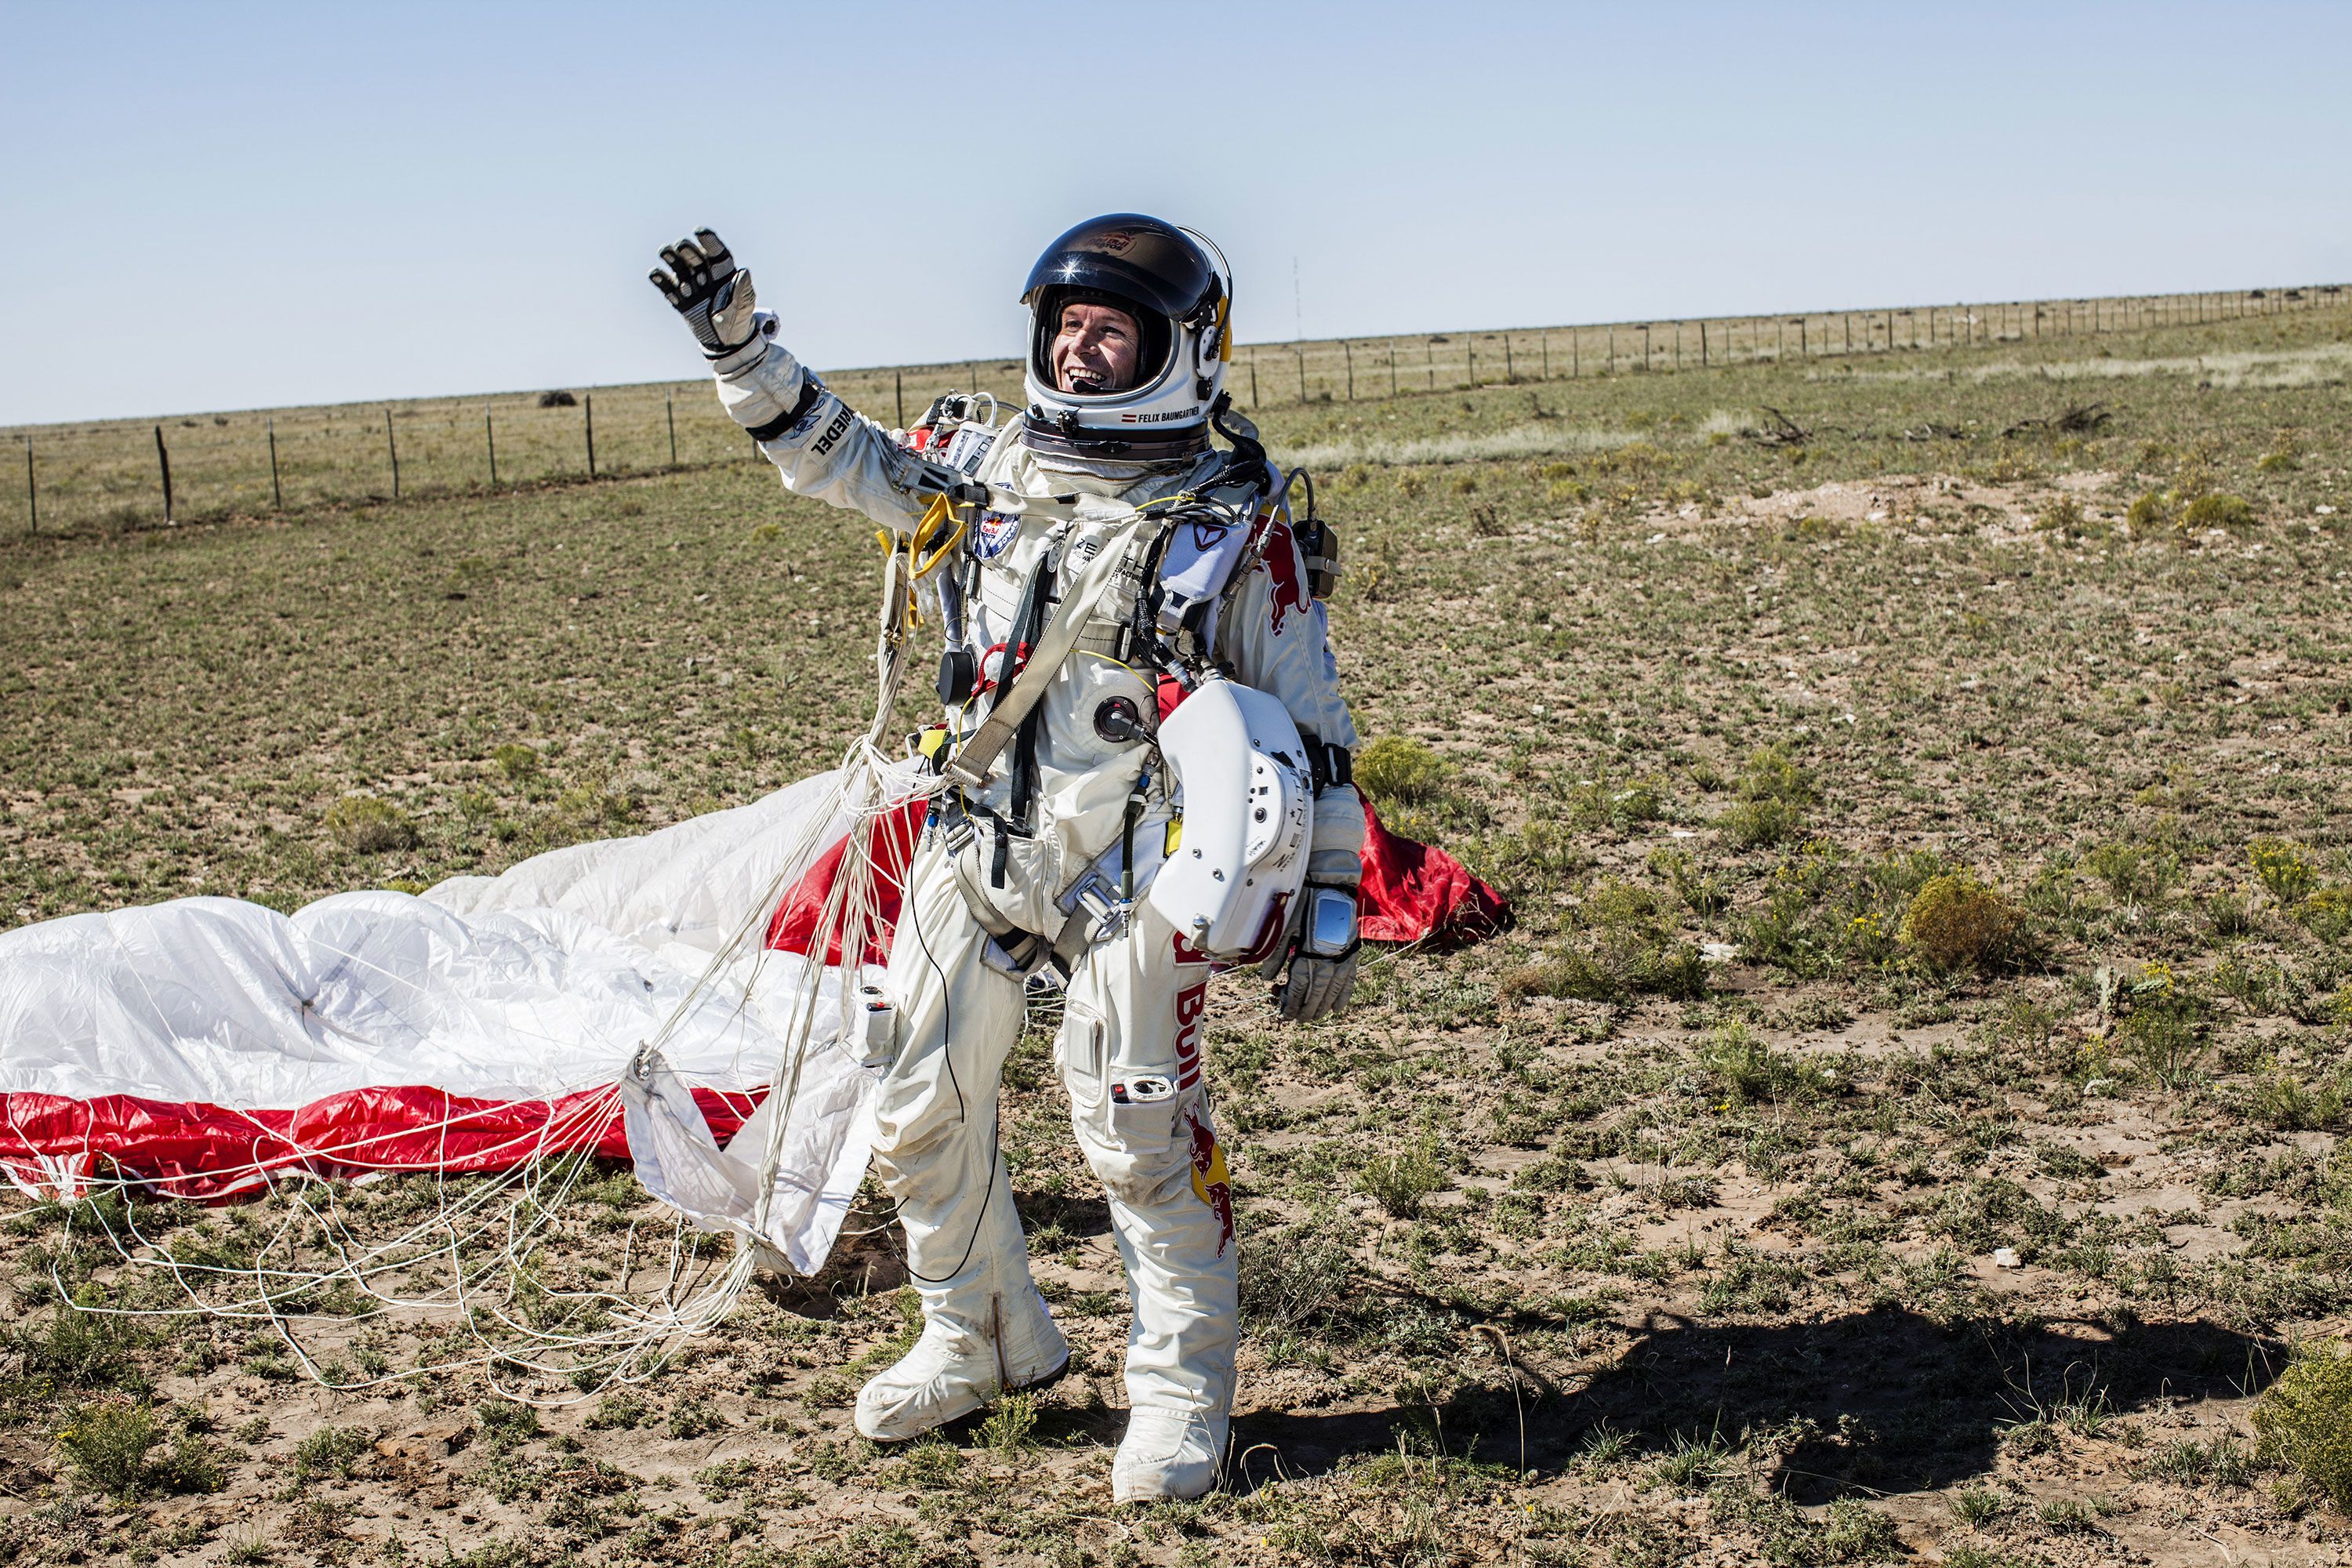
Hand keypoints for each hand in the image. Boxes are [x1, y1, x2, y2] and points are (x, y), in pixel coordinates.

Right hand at [648, 228, 761, 358]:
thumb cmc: (739, 321)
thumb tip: (744, 272)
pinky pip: (668, 288)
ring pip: (679, 268)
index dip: (709, 242)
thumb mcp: (744, 307)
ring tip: (665, 251)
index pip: (717, 254)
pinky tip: (654, 273)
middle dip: (688, 250)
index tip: (700, 231)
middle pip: (695, 258)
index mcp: (724, 274)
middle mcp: (706, 277)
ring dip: (671, 259)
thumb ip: (743, 291)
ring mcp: (691, 287)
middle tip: (682, 245)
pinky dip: (660, 280)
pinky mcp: (680, 300)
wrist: (726, 342)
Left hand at [1264, 883, 1360, 1022]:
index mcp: (1306, 955)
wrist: (1330, 886)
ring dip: (1321, 1008)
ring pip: (1331, 993)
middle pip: (1314, 996)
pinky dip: (1343, 996)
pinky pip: (1349, 982)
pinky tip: (1337, 1009)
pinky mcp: (1352, 954)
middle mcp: (1326, 961)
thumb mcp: (1285, 927)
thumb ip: (1276, 955)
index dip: (1289, 1004)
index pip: (1297, 990)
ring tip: (1313, 1017)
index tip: (1283, 1014)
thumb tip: (1266, 979)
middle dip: (1304, 1010)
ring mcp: (1341, 959)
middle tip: (1296, 1019)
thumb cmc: (1303, 904)